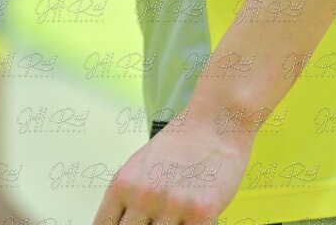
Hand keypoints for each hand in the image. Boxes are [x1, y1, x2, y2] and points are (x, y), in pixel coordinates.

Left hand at [91, 109, 254, 224]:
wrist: (216, 120)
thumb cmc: (179, 144)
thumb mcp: (140, 167)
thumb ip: (127, 199)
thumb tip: (119, 224)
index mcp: (123, 184)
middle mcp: (144, 195)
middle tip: (153, 220)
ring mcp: (173, 205)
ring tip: (174, 217)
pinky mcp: (202, 212)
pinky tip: (189, 221)